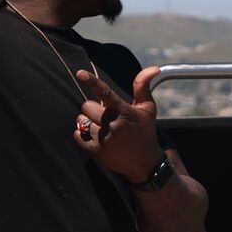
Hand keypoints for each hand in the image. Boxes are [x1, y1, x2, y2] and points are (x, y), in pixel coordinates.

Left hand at [74, 65, 164, 183]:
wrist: (145, 163)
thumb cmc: (145, 131)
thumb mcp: (147, 108)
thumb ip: (143, 86)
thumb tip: (154, 67)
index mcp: (125, 112)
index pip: (106, 94)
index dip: (92, 82)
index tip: (80, 73)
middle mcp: (113, 125)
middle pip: (86, 106)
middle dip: (92, 108)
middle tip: (104, 115)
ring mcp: (104, 140)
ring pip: (80, 120)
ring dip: (87, 121)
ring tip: (101, 127)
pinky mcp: (96, 152)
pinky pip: (77, 135)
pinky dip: (82, 133)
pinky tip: (95, 136)